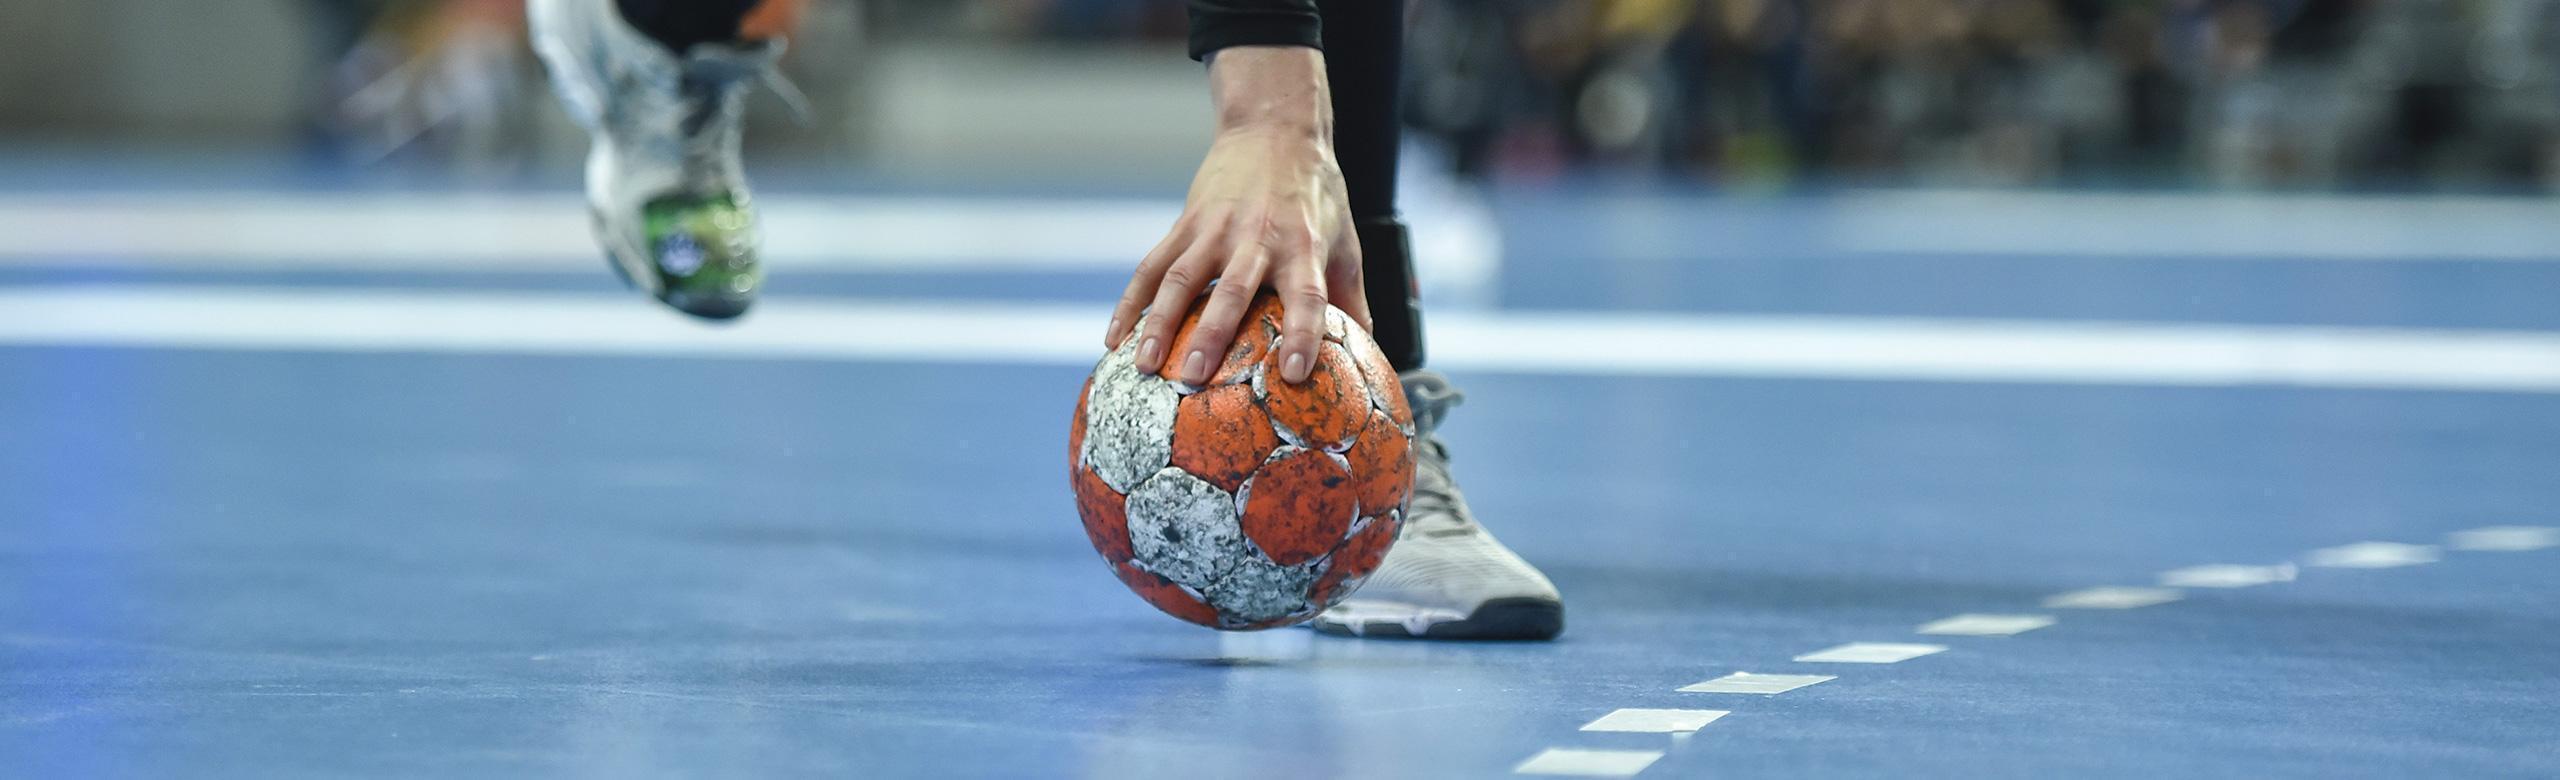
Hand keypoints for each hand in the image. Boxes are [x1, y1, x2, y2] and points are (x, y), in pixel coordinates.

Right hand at [1103, 46, 1372, 385]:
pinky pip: (1152, 266)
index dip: (1304, 334)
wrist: (1274, 131)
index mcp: (1302, 248)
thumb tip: (1369, 355)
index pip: (1308, 297)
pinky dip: (1130, 302)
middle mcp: (1256, 239)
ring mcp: (1215, 230)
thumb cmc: (1316, 195)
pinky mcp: (1186, 224)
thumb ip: (1353, 299)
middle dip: (1211, 335)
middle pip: (1232, 291)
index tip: (1296, 374)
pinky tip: (1114, 338)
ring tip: (1144, 366)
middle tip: (1194, 378)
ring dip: (1159, 324)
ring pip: (1181, 280)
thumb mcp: (1345, 241)